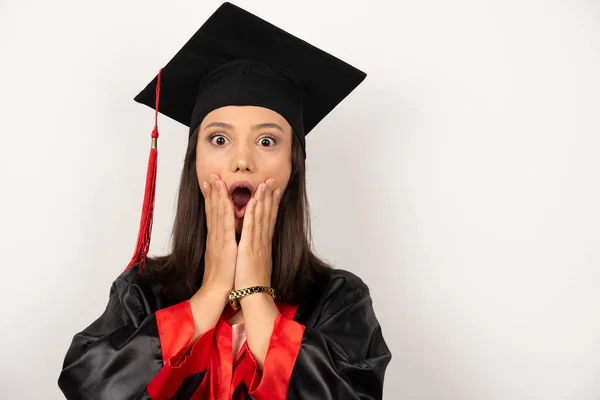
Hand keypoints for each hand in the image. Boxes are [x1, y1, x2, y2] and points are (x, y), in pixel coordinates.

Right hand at [200, 174, 237, 291]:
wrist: (215, 293)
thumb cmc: (221, 278)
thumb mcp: (222, 257)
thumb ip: (222, 245)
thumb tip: (225, 238)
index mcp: (215, 239)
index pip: (213, 214)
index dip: (212, 198)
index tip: (211, 184)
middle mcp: (215, 236)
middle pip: (213, 209)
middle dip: (213, 191)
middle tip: (212, 175)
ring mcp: (218, 240)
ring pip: (217, 213)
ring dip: (218, 195)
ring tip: (217, 179)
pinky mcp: (224, 246)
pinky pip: (225, 226)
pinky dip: (225, 212)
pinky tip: (225, 200)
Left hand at [235, 178, 281, 288]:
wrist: (254, 296)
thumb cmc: (253, 284)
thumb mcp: (258, 265)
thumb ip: (259, 254)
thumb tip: (260, 249)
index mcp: (263, 245)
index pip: (270, 221)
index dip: (272, 205)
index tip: (275, 192)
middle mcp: (263, 242)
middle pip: (268, 215)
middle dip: (270, 197)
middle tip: (272, 182)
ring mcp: (257, 243)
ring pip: (261, 217)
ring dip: (263, 199)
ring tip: (265, 184)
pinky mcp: (249, 247)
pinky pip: (251, 226)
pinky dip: (253, 212)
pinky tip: (254, 201)